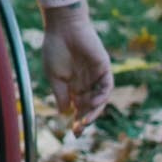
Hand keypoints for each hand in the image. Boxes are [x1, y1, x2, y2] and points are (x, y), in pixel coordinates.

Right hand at [41, 6, 112, 133]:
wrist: (63, 28)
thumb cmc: (55, 49)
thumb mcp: (54, 76)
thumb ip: (61, 94)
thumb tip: (64, 112)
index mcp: (73, 86)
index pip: (78, 107)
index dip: (76, 120)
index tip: (73, 132)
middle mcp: (86, 83)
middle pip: (90, 107)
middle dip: (85, 119)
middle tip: (79, 129)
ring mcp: (96, 77)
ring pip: (100, 99)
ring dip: (94, 111)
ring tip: (86, 119)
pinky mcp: (105, 68)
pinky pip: (107, 86)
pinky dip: (102, 95)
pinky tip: (94, 102)